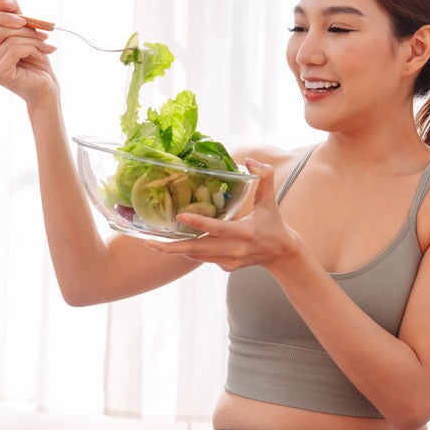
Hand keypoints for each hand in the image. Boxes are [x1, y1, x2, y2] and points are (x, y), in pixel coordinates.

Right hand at [0, 0, 59, 103]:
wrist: (46, 87)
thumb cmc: (35, 59)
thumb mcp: (24, 30)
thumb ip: (12, 12)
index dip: (4, 14)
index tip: (25, 19)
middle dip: (25, 28)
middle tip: (44, 35)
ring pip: (8, 38)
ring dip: (33, 40)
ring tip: (45, 47)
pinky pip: (14, 49)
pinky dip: (32, 49)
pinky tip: (42, 56)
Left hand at [144, 160, 300, 271]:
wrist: (280, 253)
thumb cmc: (273, 223)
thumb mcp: (270, 200)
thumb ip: (264, 177)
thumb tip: (250, 161)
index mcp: (245, 232)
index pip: (218, 228)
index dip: (199, 224)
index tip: (180, 217)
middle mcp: (235, 249)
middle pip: (198, 249)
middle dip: (172, 247)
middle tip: (149, 242)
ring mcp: (229, 261)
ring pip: (197, 255)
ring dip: (176, 249)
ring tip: (153, 243)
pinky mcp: (226, 267)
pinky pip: (203, 258)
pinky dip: (190, 250)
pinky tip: (177, 243)